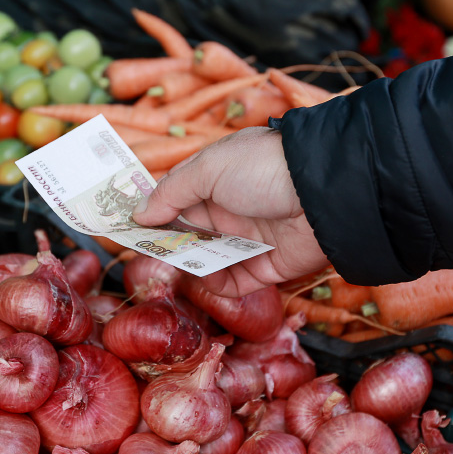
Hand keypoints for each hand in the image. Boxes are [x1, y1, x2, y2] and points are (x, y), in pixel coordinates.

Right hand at [132, 127, 326, 296]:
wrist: (324, 194)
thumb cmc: (263, 168)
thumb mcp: (208, 168)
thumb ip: (170, 192)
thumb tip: (140, 213)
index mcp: (216, 177)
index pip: (176, 196)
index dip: (153, 211)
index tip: (127, 226)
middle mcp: (231, 208)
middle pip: (188, 231)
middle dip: (167, 242)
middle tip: (145, 252)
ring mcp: (248, 238)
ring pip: (207, 259)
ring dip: (191, 264)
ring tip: (176, 266)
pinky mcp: (266, 267)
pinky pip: (233, 282)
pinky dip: (218, 285)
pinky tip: (207, 278)